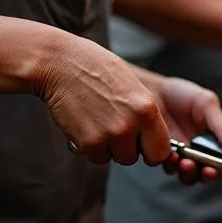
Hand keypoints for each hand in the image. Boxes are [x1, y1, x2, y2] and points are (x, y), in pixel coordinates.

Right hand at [34, 33, 172, 166]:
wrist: (61, 63)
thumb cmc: (96, 69)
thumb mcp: (134, 87)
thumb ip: (145, 113)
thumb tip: (152, 137)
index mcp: (148, 109)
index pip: (161, 151)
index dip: (149, 149)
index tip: (141, 144)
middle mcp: (132, 124)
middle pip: (135, 158)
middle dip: (126, 150)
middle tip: (113, 130)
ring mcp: (110, 134)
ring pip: (114, 159)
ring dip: (106, 148)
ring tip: (97, 121)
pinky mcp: (88, 142)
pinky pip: (94, 157)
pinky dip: (88, 146)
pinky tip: (83, 124)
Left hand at [154, 75, 221, 184]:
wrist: (149, 90)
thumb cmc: (180, 94)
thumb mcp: (207, 104)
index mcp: (214, 140)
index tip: (218, 168)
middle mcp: (199, 151)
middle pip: (207, 173)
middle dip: (206, 174)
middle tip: (205, 168)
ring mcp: (180, 156)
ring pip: (188, 175)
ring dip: (189, 173)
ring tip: (185, 161)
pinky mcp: (160, 157)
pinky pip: (168, 168)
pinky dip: (171, 165)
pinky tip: (171, 154)